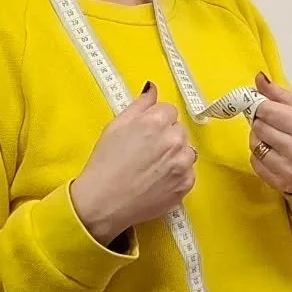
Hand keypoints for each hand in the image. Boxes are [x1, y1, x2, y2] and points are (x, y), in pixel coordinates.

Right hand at [71, 82, 196, 243]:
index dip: (155, 121)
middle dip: (166, 137)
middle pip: (179, 130)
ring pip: (186, 150)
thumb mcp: (116, 126)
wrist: (103, 202)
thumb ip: (140, 104)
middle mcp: (174, 140)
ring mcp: (183, 163)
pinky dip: (177, 175)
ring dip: (175, 156)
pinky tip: (157, 180)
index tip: (145, 133)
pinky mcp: (186, 184)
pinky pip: (188, 172)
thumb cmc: (105, 164)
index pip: (169, 110)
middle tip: (145, 152)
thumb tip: (153, 89)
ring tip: (151, 167)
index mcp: (156, 121)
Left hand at [249, 72, 291, 202]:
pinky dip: (259, 156)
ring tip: (274, 139)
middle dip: (261, 122)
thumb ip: (281, 95)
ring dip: (259, 139)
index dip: (261, 106)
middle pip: (258, 126)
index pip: (266, 110)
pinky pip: (255, 163)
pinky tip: (273, 154)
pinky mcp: (281, 182)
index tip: (265, 107)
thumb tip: (259, 78)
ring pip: (254, 144)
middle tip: (273, 124)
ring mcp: (288, 168)